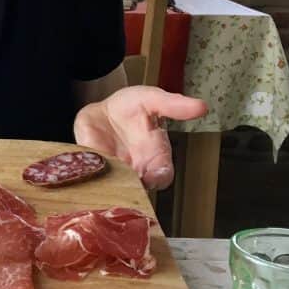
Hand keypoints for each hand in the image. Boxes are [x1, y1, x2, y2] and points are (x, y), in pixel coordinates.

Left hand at [73, 86, 207, 190]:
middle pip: (139, 189)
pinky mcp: (91, 171)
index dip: (158, 177)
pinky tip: (86, 170)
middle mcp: (136, 171)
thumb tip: (202, 106)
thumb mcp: (152, 99)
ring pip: (115, 190)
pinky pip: (91, 181)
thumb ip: (173, 105)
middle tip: (125, 178)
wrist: (102, 109)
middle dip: (132, 186)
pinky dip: (89, 179)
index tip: (152, 175)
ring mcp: (113, 174)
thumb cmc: (132, 107)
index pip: (163, 176)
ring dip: (110, 184)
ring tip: (105, 175)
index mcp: (155, 157)